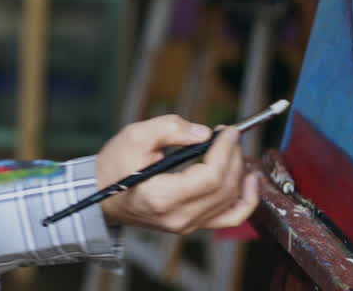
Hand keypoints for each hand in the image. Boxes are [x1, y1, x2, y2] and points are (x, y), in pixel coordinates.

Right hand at [96, 115, 257, 233]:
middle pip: (224, 188)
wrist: (102, 195)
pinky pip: (229, 218)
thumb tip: (205, 133)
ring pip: (231, 202)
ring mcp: (187, 226)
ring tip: (236, 150)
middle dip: (233, 156)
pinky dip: (246, 200)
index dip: (225, 151)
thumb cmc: (115, 166)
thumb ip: (171, 128)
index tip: (229, 131)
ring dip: (240, 172)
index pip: (210, 177)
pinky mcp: (192, 226)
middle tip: (230, 135)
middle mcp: (178, 217)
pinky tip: (251, 180)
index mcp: (162, 196)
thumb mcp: (135, 135)